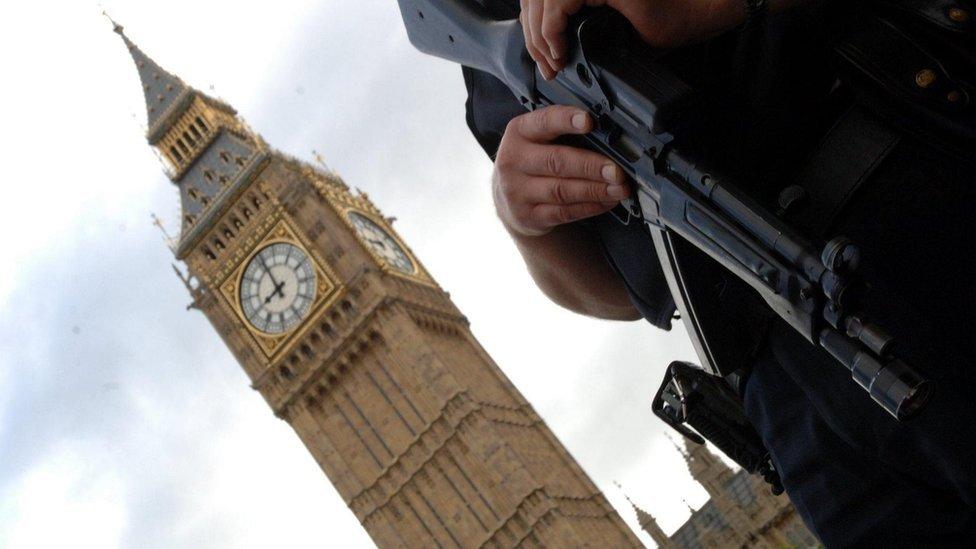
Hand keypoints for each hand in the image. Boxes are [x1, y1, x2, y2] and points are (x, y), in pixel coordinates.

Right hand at [493, 105, 629, 236]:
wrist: (509, 198)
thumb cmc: (533, 160)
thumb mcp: (537, 138)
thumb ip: (563, 132)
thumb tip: (607, 134)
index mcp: (519, 132)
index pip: (543, 122)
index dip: (566, 120)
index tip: (589, 121)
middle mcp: (513, 161)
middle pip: (556, 161)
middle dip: (591, 166)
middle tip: (616, 171)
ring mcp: (517, 191)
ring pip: (562, 191)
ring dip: (595, 190)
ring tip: (619, 189)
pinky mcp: (528, 215)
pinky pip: (564, 212)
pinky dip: (590, 207)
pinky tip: (606, 201)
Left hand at [519, 0, 746, 78]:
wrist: (689, 17)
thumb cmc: (658, 23)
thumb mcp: (604, 32)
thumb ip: (576, 33)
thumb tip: (548, 55)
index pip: (537, 1)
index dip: (532, 30)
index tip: (544, 61)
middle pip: (533, 0)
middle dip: (533, 39)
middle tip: (546, 68)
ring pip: (540, 2)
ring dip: (540, 37)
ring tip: (554, 62)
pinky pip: (558, 4)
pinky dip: (552, 31)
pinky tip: (561, 51)